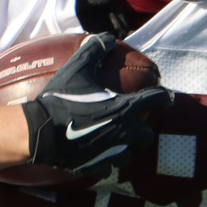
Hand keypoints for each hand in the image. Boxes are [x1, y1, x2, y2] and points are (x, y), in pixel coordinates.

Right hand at [23, 33, 171, 179]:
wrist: (39, 133)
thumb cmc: (60, 99)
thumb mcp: (76, 69)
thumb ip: (94, 51)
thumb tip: (107, 38)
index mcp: (124, 109)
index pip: (156, 100)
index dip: (164, 97)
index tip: (167, 97)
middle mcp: (123, 133)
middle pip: (147, 135)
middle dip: (143, 130)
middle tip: (132, 123)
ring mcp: (111, 153)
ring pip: (128, 155)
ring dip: (124, 148)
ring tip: (115, 142)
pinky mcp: (96, 167)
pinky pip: (108, 168)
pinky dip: (104, 163)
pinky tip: (97, 156)